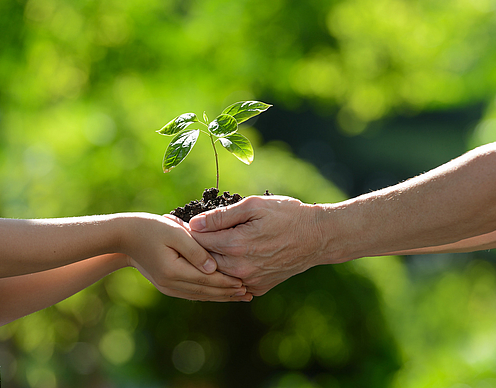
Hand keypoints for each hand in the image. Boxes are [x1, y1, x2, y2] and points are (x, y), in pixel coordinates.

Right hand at [121, 214, 251, 301]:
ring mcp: (168, 287)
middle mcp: (171, 284)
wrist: (124, 236)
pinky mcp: (166, 285)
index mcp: (174, 271)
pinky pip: (191, 292)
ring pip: (200, 295)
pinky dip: (207, 293)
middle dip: (228, 293)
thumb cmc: (149, 228)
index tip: (245, 284)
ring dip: (220, 296)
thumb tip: (213, 268)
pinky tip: (218, 292)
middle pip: (206, 292)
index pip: (207, 281)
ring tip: (239, 296)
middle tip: (249, 294)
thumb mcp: (174, 233)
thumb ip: (195, 250)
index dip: (227, 283)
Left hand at [188, 195, 323, 295]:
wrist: (317, 237)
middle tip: (184, 233)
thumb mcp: (254, 206)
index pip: (198, 240)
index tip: (177, 222)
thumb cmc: (287, 215)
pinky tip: (225, 258)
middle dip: (194, 246)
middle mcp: (240, 268)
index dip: (187, 229)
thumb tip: (194, 223)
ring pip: (217, 273)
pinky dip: (226, 271)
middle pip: (204, 259)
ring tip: (203, 244)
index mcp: (236, 245)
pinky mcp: (258, 288)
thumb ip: (222, 216)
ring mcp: (250, 281)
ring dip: (208, 260)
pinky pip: (233, 282)